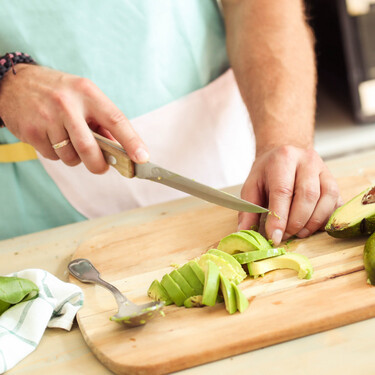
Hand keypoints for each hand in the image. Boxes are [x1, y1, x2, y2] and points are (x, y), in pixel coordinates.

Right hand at [0, 64, 148, 172]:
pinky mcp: (31, 131)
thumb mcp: (84, 96)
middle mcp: (67, 104)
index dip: (131, 141)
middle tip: (101, 167)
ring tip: (68, 140)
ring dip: (75, 158)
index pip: (115, 119)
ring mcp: (47, 118)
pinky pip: (53, 157)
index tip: (142, 158)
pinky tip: (52, 137)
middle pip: (90, 147)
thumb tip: (120, 149)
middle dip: (98, 164)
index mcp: (87, 92)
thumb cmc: (58, 92)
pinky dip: (57, 154)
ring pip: (71, 157)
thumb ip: (102, 121)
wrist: (14, 83)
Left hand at [238, 145, 341, 245]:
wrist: (286, 154)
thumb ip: (248, 209)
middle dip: (296, 222)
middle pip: (307, 196)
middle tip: (285, 236)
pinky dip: (325, 219)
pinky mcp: (334, 180)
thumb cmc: (268, 172)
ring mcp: (324, 170)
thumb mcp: (252, 185)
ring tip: (298, 233)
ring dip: (312, 223)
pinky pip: (336, 203)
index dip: (279, 218)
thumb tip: (243, 232)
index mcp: (283, 159)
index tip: (275, 237)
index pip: (282, 191)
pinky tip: (312, 226)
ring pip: (326, 200)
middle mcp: (307, 161)